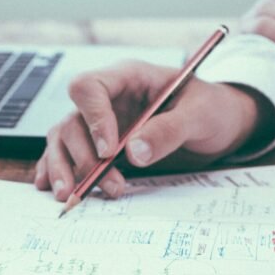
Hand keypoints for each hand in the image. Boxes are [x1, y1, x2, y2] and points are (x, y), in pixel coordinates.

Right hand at [35, 61, 272, 200]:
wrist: (222, 124)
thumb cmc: (213, 109)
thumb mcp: (200, 115)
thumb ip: (168, 130)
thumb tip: (133, 152)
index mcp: (129, 78)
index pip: (89, 87)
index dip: (93, 119)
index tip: (109, 151)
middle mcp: (108, 99)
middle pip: (72, 121)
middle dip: (84, 157)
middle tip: (108, 185)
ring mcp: (101, 123)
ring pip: (64, 140)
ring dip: (65, 168)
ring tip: (72, 196)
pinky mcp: (101, 146)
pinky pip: (68, 154)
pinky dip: (57, 171)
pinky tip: (52, 188)